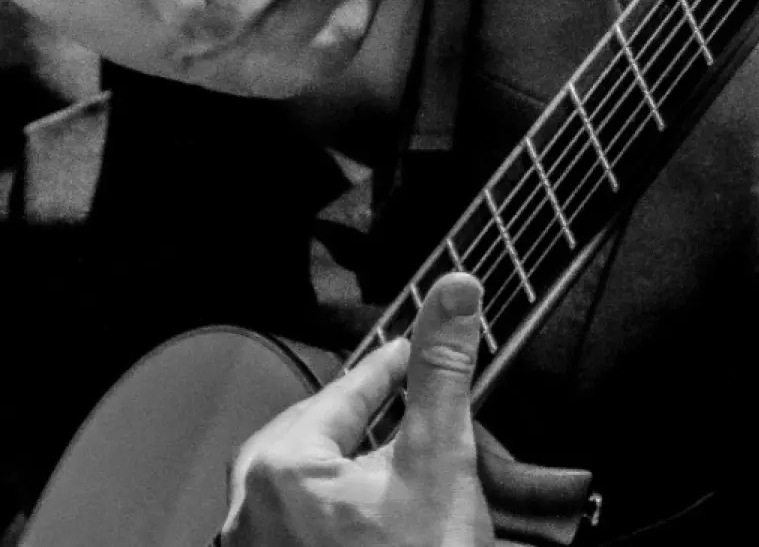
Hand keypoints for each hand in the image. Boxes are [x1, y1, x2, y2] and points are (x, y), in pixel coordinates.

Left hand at [220, 273, 493, 546]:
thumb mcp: (436, 461)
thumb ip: (442, 369)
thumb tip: (454, 292)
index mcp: (280, 468)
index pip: (353, 386)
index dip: (401, 361)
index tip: (426, 341)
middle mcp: (250, 511)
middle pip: (327, 430)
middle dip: (376, 414)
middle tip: (418, 401)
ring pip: (315, 478)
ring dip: (362, 462)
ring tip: (406, 460)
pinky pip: (306, 521)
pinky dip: (345, 505)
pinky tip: (382, 515)